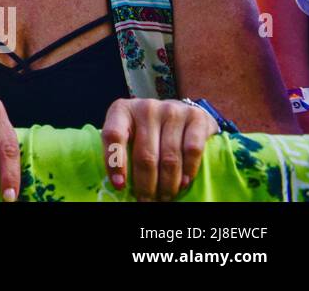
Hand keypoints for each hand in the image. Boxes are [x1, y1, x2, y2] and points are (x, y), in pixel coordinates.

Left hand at [101, 98, 217, 199]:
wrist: (182, 110)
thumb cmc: (149, 127)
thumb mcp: (130, 131)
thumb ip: (123, 148)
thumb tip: (120, 185)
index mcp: (122, 110)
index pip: (113, 135)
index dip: (115, 163)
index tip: (120, 186)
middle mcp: (146, 107)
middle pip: (145, 154)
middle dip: (146, 184)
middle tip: (146, 201)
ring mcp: (172, 110)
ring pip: (169, 157)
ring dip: (167, 184)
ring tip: (165, 198)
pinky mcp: (195, 117)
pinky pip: (192, 151)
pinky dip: (188, 171)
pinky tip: (183, 184)